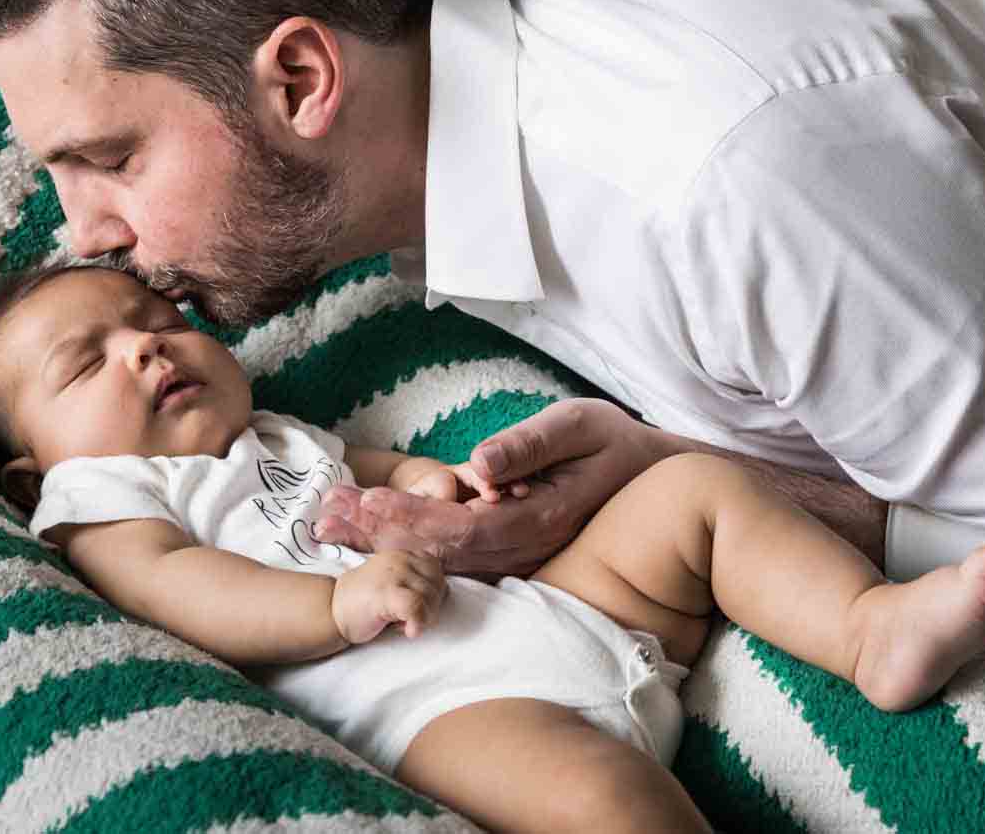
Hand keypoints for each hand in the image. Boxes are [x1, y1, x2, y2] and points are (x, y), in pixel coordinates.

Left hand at [314, 399, 667, 576]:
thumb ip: (529, 445)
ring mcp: (520, 555)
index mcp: (542, 516)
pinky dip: (411, 545)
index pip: (465, 529)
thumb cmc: (614, 442)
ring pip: (443, 560)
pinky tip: (373, 533)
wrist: (655, 479)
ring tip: (335, 525)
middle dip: (383, 535)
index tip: (368, 503)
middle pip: (443, 552)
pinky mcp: (511, 551)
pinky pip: (455, 557)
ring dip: (387, 544)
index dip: (413, 520)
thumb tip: (479, 466)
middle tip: (329, 517)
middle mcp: (527, 546)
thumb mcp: (579, 424)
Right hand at [330, 551, 446, 643]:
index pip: (437, 572)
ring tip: (399, 621)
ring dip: (422, 617)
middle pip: (438, 586)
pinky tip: (409, 631)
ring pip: (430, 598)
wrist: (329, 611)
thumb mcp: (394, 581)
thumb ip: (417, 581)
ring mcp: (394, 574)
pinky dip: (418, 622)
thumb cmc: (363, 602)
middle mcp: (402, 559)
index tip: (417, 607)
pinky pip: (416, 607)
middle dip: (430, 608)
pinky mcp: (386, 592)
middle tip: (407, 618)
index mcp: (405, 555)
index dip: (433, 594)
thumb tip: (443, 595)